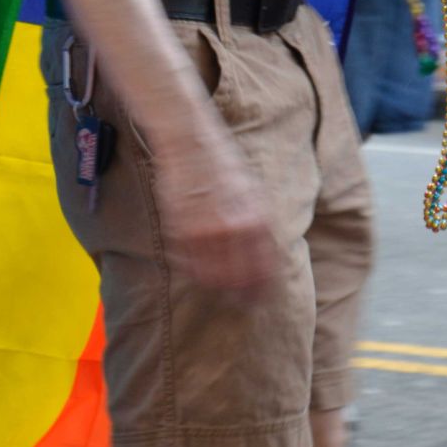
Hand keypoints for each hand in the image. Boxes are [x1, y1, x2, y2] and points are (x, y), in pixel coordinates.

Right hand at [150, 129, 278, 298]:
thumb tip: (265, 254)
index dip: (263, 289)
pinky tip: (197, 273)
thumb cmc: (221, 162)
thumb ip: (258, 222)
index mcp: (258, 218)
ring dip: (217, 289)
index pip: (266, 268)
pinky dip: (194, 273)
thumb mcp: (252, 190)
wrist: (189, 139)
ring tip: (218, 294)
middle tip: (240, 306)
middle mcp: (235, 227)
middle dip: (242, 297)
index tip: (260, 301)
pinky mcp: (181, 229)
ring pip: (214, 277)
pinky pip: (189, 264)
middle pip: (241, 279)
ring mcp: (206, 230)